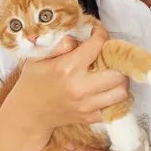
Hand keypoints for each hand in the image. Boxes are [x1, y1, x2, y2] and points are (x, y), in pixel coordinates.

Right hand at [0, 25, 129, 133]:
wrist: (29, 113)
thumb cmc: (34, 80)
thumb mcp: (38, 56)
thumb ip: (60, 43)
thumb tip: (80, 38)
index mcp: (67, 68)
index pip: (98, 45)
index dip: (101, 34)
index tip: (98, 33)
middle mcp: (80, 87)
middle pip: (117, 72)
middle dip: (117, 60)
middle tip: (110, 55)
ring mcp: (87, 105)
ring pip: (121, 92)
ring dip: (120, 80)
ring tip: (112, 72)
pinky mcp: (90, 117)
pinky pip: (114, 107)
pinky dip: (114, 97)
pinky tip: (106, 89)